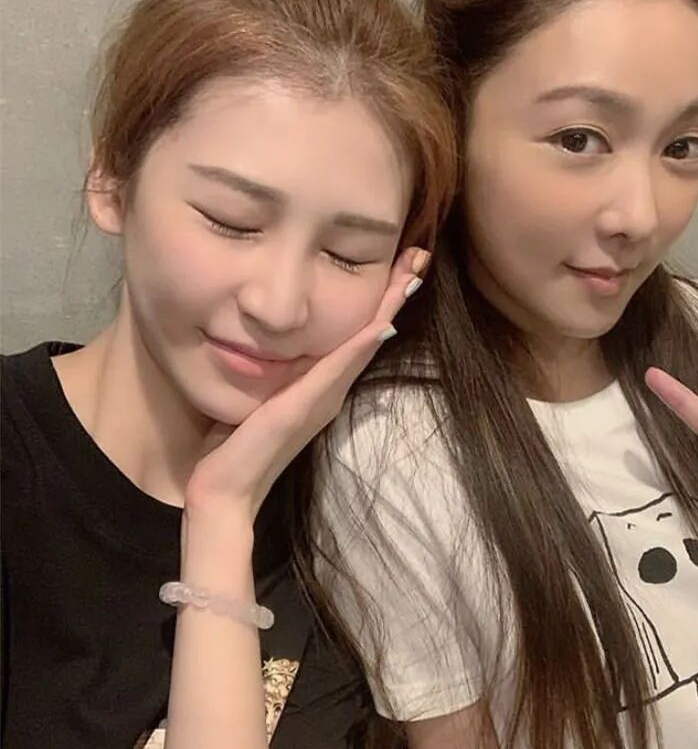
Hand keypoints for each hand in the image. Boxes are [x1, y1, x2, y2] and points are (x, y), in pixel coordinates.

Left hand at [184, 246, 428, 528]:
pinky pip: (337, 369)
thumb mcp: (257, 395)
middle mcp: (328, 392)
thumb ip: (270, 373)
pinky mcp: (304, 407)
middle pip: (369, 334)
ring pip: (362, 345)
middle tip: (419, 258)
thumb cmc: (234, 447)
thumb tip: (265, 343)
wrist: (226, 490)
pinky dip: (360, 344)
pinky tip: (380, 322)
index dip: (378, 301)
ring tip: (411, 277)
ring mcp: (320, 400)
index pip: (354, 335)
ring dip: (388, 309)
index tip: (399, 266)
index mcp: (318, 387)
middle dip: (394, 295)